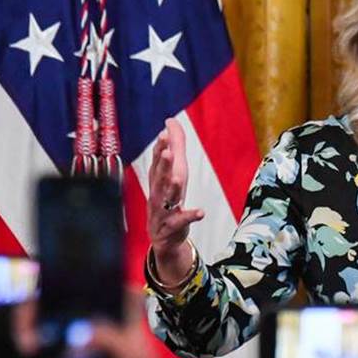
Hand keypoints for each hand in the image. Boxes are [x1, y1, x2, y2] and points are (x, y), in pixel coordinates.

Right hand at [147, 118, 203, 282]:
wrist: (164, 237)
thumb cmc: (168, 199)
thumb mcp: (174, 171)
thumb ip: (175, 146)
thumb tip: (170, 121)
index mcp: (158, 181)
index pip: (158, 162)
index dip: (160, 149)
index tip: (164, 134)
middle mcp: (157, 194)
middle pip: (159, 178)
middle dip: (163, 165)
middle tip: (167, 151)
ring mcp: (163, 211)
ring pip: (166, 199)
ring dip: (171, 188)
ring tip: (178, 178)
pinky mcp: (172, 227)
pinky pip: (181, 221)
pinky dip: (189, 216)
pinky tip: (200, 212)